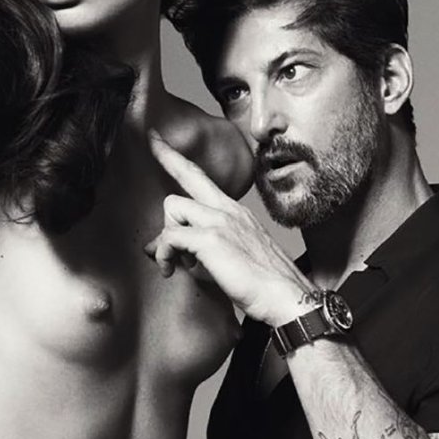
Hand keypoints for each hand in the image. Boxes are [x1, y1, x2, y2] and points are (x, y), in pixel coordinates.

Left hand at [146, 131, 309, 325]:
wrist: (287, 298)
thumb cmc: (262, 286)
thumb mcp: (226, 262)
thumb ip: (193, 252)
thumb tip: (158, 249)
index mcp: (235, 213)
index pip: (203, 179)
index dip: (180, 160)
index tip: (162, 142)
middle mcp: (229, 210)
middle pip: (190, 174)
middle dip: (166, 155)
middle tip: (151, 140)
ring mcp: (221, 221)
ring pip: (174, 207)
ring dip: (165, 237)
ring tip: (173, 263)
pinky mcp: (212, 238)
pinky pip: (171, 235)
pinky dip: (165, 255)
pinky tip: (170, 270)